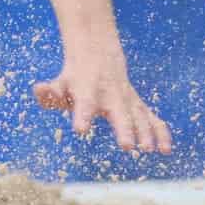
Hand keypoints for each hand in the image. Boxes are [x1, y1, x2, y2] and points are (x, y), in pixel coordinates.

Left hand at [36, 52, 173, 153]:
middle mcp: (111, 95)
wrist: (98, 54)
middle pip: (118, 112)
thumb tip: (38, 90)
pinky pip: (152, 118)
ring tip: (148, 149)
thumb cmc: (75, 77)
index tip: (81, 129)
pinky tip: (166, 149)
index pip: (85, 104)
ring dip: (145, 132)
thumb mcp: (60, 83)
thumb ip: (49, 93)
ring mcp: (127, 100)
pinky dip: (161, 132)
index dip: (83, 116)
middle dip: (123, 128)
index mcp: (88, 91)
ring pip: (138, 115)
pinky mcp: (138, 105)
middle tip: (126, 146)